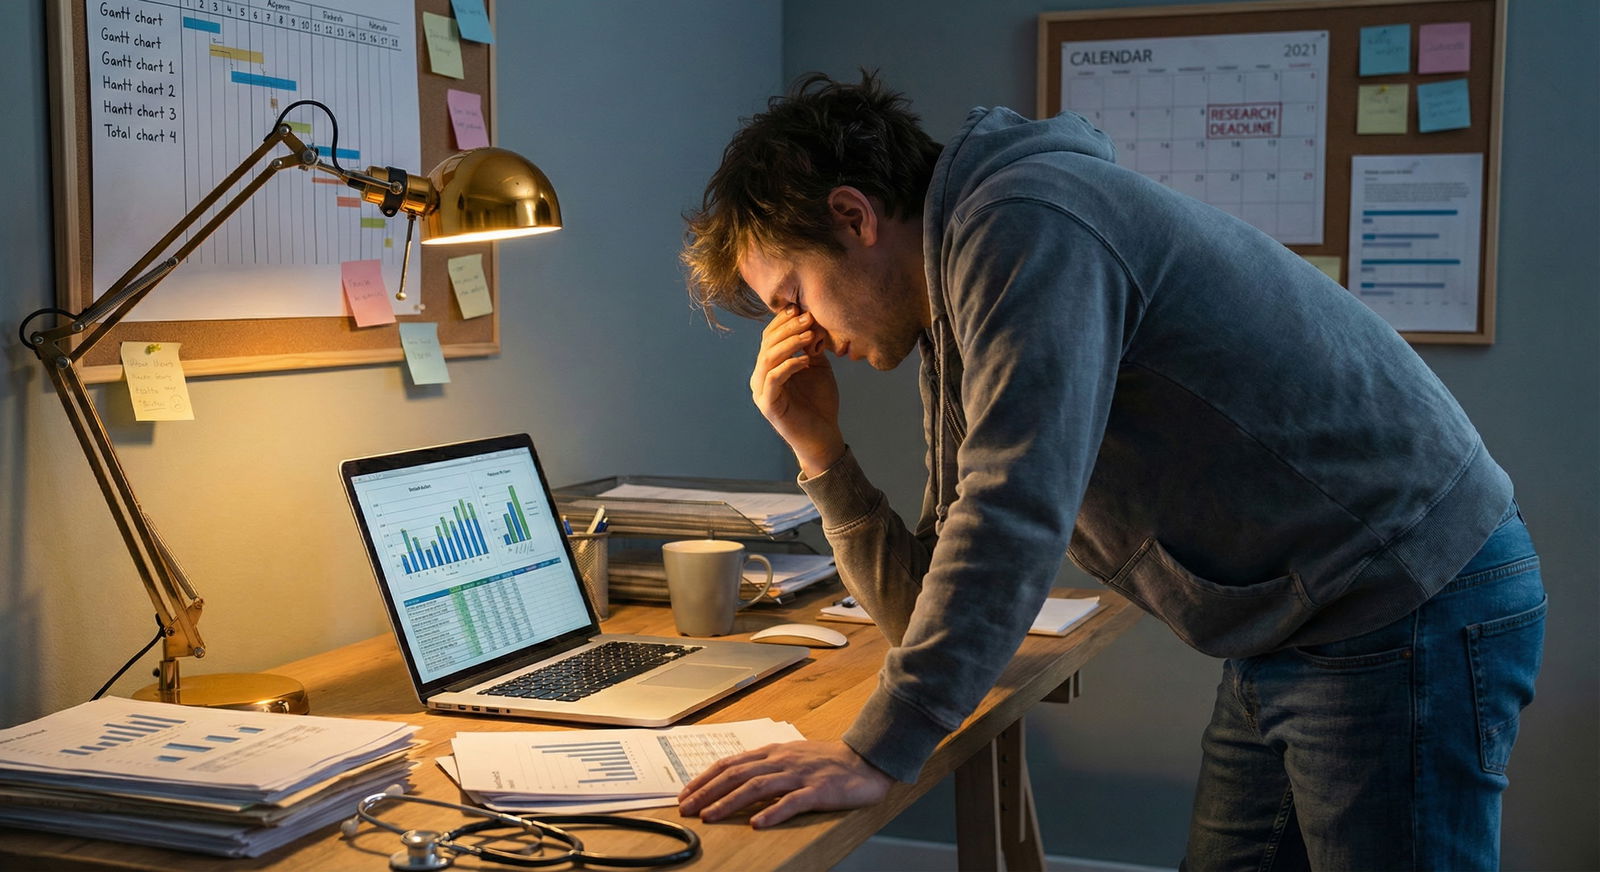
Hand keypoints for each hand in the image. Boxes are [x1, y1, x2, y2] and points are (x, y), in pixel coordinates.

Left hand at [677, 740, 892, 828]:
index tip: (685, 794)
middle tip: (686, 808)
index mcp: (773, 752)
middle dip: (707, 791)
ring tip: (709, 816)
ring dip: (729, 801)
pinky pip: (792, 802)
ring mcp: (799, 775)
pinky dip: (772, 812)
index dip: (705, 778)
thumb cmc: (826, 762)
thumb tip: (732, 780)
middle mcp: (782, 761)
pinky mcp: (818, 791)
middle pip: (737, 774)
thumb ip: (764, 767)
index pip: (730, 763)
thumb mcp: (790, 757)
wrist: (865, 761)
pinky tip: (756, 823)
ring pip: (758, 786)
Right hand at [751, 307, 844, 476]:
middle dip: (788, 328)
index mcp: (769, 367)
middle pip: (766, 344)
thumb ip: (812, 347)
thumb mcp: (818, 367)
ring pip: (768, 358)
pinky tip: (807, 361)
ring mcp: (762, 392)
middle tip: (808, 318)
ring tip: (809, 335)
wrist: (823, 436)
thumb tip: (812, 321)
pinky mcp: (769, 405)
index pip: (769, 337)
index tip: (802, 308)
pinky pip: (774, 379)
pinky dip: (790, 366)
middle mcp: (760, 377)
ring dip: (789, 343)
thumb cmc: (819, 403)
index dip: (782, 321)